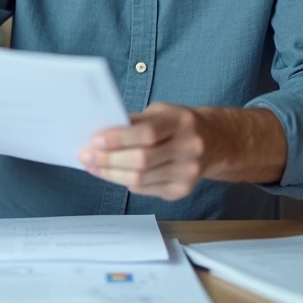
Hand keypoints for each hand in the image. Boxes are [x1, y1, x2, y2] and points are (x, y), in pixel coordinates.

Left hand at [79, 103, 210, 200]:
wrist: (216, 142)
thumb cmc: (179, 124)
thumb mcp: (161, 111)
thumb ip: (135, 121)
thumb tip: (101, 132)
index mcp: (183, 122)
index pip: (148, 133)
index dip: (119, 139)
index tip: (95, 140)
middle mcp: (189, 148)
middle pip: (142, 161)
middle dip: (109, 160)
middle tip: (86, 156)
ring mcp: (188, 173)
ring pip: (141, 180)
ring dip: (111, 174)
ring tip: (93, 166)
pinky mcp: (182, 190)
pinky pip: (146, 190)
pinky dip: (124, 182)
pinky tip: (112, 174)